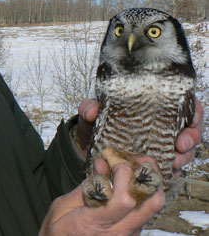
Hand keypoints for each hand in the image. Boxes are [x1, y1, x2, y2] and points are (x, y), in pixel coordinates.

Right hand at [39, 156, 164, 235]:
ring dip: (149, 181)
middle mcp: (121, 232)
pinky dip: (143, 190)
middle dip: (149, 173)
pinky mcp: (132, 234)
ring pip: (154, 206)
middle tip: (134, 158)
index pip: (125, 199)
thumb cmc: (60, 231)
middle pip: (153, 202)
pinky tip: (128, 181)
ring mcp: (130, 234)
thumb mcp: (63, 206)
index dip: (124, 172)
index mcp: (99, 224)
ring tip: (133, 167)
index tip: (111, 158)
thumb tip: (102, 164)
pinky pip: (147, 210)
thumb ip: (85, 186)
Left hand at [74, 98, 203, 170]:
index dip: (192, 112)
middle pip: (190, 130)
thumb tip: (92, 109)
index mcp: (150, 109)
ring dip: (183, 157)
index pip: (182, 106)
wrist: (86, 149)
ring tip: (172, 160)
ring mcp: (160, 148)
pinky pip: (172, 170)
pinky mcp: (155, 166)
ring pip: (184, 151)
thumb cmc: (94, 126)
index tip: (189, 119)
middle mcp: (160, 128)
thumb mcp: (89, 113)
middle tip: (180, 144)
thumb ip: (88, 107)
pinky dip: (172, 172)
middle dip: (191, 137)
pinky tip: (167, 173)